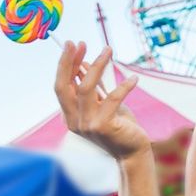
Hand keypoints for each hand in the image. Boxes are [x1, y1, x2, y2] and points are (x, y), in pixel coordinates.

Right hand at [54, 42, 148, 161]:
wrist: (132, 152)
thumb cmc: (119, 126)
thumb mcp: (103, 104)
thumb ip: (92, 87)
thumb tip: (81, 63)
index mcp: (70, 115)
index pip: (61, 86)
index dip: (65, 65)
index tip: (73, 45)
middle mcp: (73, 121)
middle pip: (65, 86)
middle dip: (69, 62)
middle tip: (79, 42)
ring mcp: (87, 125)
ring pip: (87, 89)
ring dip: (97, 66)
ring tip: (108, 50)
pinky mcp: (103, 126)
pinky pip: (112, 99)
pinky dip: (123, 86)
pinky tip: (134, 79)